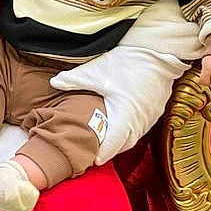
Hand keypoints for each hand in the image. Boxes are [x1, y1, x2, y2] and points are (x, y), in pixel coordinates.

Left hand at [50, 43, 188, 164]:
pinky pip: (141, 127)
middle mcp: (140, 121)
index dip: (101, 153)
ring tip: (104, 140)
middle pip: (123, 145)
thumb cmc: (127, 62)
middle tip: (93, 152)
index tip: (91, 160)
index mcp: (125, 116)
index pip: (112, 145)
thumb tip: (54, 82)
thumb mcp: (97, 71)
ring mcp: (150, 117)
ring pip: (133, 137)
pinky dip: (129, 130)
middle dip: (108, 150)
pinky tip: (119, 125)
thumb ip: (73, 80)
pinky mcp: (156, 110)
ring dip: (120, 141)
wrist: (157, 51)